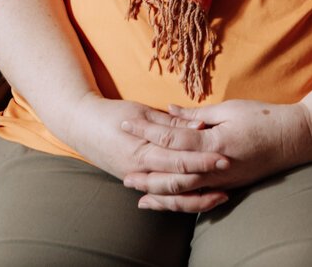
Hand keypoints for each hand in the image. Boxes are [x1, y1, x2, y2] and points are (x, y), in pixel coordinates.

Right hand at [51, 93, 230, 211]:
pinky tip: (200, 199)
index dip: (203, 159)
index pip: (178, 159)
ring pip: (172, 196)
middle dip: (205, 179)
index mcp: (141, 150)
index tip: (226, 156)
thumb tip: (200, 124)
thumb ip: (171, 123)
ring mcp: (137, 180)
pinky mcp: (137, 182)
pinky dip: (181, 200)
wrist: (81, 125)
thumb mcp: (142, 112)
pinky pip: (162, 197)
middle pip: (178, 181)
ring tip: (222, 196)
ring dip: (197, 198)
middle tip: (230, 176)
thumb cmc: (112, 113)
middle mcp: (139, 170)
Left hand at [120, 99, 311, 210]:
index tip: (126, 125)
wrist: (297, 138)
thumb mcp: (229, 109)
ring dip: (160, 193)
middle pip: (173, 173)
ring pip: (185, 192)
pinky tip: (169, 202)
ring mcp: (224, 180)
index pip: (172, 139)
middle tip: (123, 173)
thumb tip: (168, 111)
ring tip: (139, 194)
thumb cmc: (264, 117)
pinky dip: (181, 202)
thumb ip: (197, 115)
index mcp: (215, 142)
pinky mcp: (230, 186)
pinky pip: (200, 199)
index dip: (146, 131)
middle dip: (147, 173)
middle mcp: (217, 167)